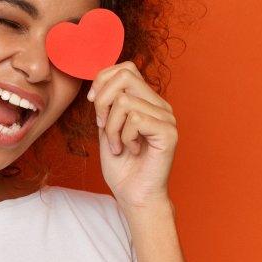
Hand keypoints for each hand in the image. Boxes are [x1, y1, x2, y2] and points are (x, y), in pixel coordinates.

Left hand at [88, 62, 177, 208]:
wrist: (133, 194)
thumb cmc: (120, 164)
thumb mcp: (106, 126)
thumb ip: (106, 102)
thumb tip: (98, 81)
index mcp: (146, 100)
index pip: (125, 68)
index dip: (102, 80)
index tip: (93, 103)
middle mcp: (160, 105)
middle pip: (125, 76)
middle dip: (103, 100)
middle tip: (102, 125)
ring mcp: (167, 117)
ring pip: (124, 102)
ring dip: (111, 128)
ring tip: (117, 145)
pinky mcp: (169, 132)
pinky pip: (135, 119)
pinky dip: (123, 137)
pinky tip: (130, 150)